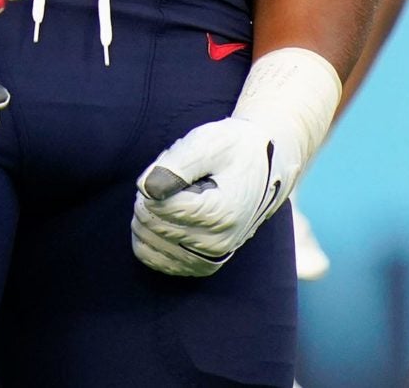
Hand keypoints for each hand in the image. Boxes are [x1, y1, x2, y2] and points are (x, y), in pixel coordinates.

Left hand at [132, 47, 338, 277]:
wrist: (263, 169)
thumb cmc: (232, 150)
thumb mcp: (208, 143)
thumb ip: (175, 164)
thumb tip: (146, 189)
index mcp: (221, 213)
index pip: (159, 206)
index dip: (154, 181)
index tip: (173, 167)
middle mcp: (217, 243)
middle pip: (152, 224)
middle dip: (150, 197)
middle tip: (172, 178)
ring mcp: (210, 259)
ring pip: (148, 242)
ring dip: (149, 214)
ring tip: (174, 195)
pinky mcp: (201, 265)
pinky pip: (154, 259)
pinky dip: (149, 236)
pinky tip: (164, 216)